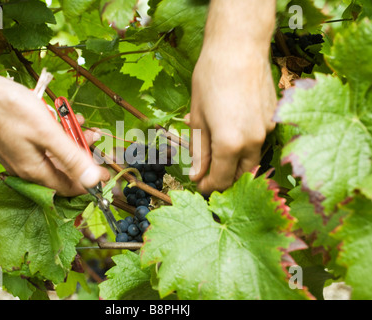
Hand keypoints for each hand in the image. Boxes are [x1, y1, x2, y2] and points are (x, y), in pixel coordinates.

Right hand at [0, 76, 109, 196]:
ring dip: (72, 142)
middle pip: (63, 171)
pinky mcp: (18, 144)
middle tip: (95, 138)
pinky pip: (44, 146)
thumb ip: (71, 158)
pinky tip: (64, 119)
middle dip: (83, 156)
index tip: (107, 171)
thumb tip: (93, 181)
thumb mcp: (48, 133)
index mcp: (35, 171)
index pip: (69, 187)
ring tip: (83, 125)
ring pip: (55, 156)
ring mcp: (21, 157)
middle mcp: (27, 169)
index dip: (90, 181)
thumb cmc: (11, 109)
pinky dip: (57, 136)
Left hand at [189, 48, 276, 194]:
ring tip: (217, 148)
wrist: (239, 46)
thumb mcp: (198, 117)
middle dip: (225, 178)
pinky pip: (260, 138)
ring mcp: (268, 129)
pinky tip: (230, 128)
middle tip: (209, 172)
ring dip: (236, 161)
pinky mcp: (275, 117)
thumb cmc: (211, 78)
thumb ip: (199, 151)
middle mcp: (254, 141)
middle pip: (242, 173)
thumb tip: (196, 175)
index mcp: (231, 144)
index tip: (199, 185)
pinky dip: (245, 142)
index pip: (222, 180)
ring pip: (253, 157)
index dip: (209, 187)